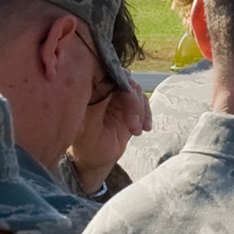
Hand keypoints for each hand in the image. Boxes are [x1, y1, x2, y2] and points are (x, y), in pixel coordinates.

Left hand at [67, 78, 151, 192]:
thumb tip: (108, 87)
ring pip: (135, 90)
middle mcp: (102, 89)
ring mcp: (116, 96)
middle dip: (132, 102)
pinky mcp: (128, 104)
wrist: (96, 160)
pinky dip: (146, 114)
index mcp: (87, 90)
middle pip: (124, 80)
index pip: (104, 74)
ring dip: (140, 110)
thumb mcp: (88, 129)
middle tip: (133, 126)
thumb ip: (97, 106)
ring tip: (137, 131)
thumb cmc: (86, 146)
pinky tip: (145, 129)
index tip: (127, 96)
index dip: (118, 81)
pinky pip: (142, 101)